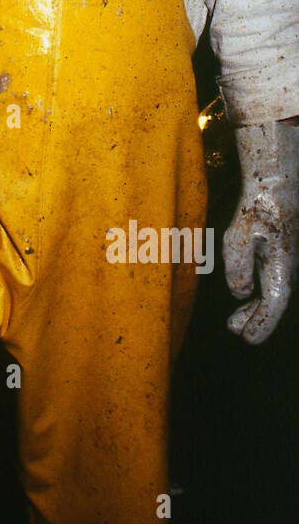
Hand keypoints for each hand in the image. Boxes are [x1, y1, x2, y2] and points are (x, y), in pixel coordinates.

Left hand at [223, 122, 298, 343]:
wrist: (277, 185)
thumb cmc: (258, 208)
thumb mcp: (239, 235)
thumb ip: (238, 265)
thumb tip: (239, 292)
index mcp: (282, 264)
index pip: (274, 303)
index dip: (261, 323)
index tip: (247, 339)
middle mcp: (289, 267)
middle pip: (274, 303)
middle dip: (256, 320)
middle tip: (236, 332)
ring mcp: (287, 262)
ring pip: (274, 293)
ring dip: (256, 309)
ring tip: (235, 323)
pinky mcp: (282, 256)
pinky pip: (272, 282)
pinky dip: (258, 294)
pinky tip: (244, 298)